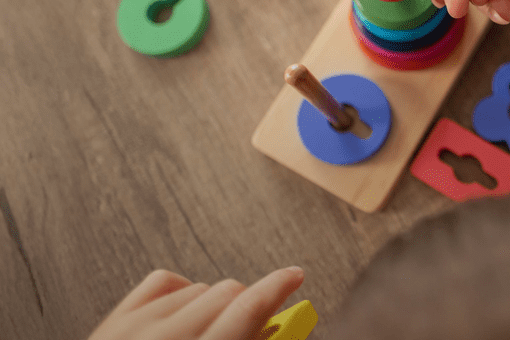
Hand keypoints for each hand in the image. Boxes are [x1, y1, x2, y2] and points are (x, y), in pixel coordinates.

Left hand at [88, 267, 304, 339]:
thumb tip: (268, 334)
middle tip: (252, 334)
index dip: (279, 287)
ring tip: (211, 336)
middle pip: (228, 290)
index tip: (295, 277)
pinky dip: (181, 295)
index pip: (248, 307)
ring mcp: (134, 328)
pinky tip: (184, 315)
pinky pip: (163, 282)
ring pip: (200, 286)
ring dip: (214, 306)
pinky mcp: (114, 322)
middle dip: (247, 307)